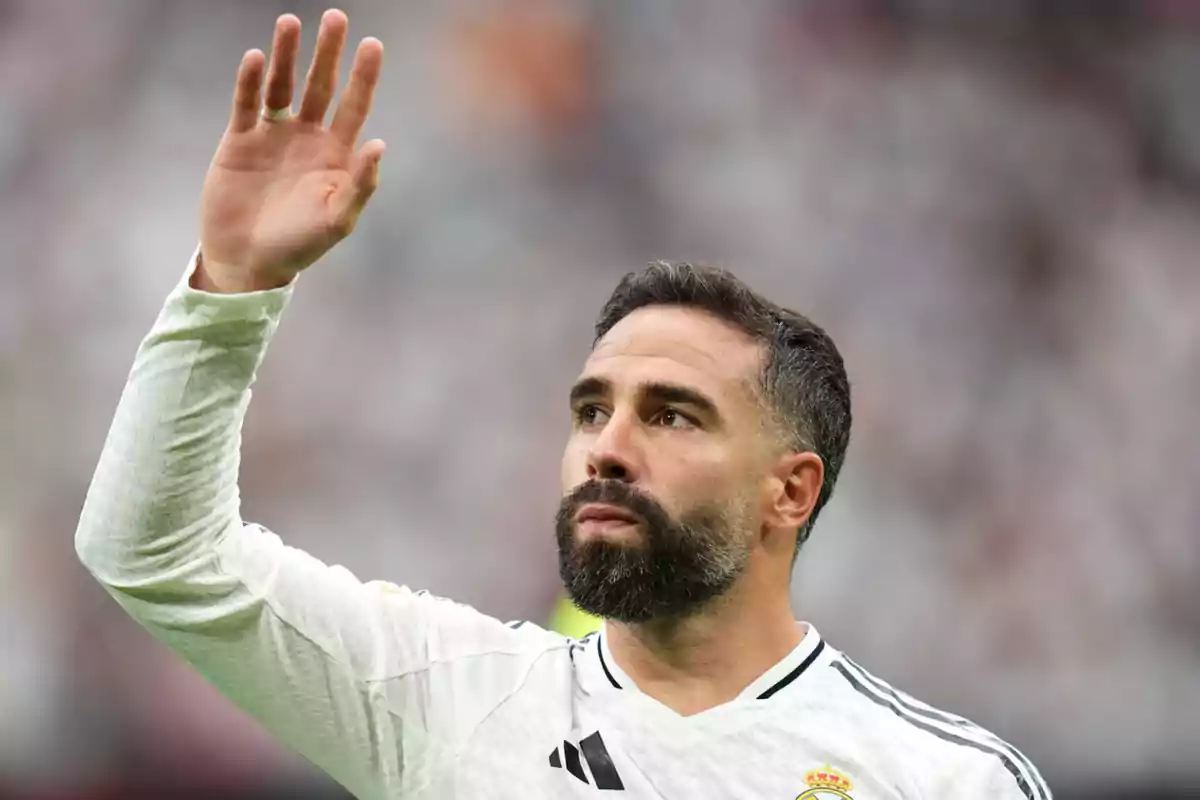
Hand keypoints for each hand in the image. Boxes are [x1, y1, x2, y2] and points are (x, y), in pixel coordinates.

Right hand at [196, 9, 384, 292]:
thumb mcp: (336, 220)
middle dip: (328, 53)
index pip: (354, 106)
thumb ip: (360, 185)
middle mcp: (308, 137)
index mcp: (336, 154)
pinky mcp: (240, 140)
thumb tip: (380, 144)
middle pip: (321, 85)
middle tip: (336, 18)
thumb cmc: (299, 246)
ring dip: (285, 55)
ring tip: (289, 23)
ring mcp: (273, 135)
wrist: (248, 261)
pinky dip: (250, 81)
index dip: (363, 76)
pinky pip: (247, 103)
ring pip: (282, 85)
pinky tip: (255, 57)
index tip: (372, 44)